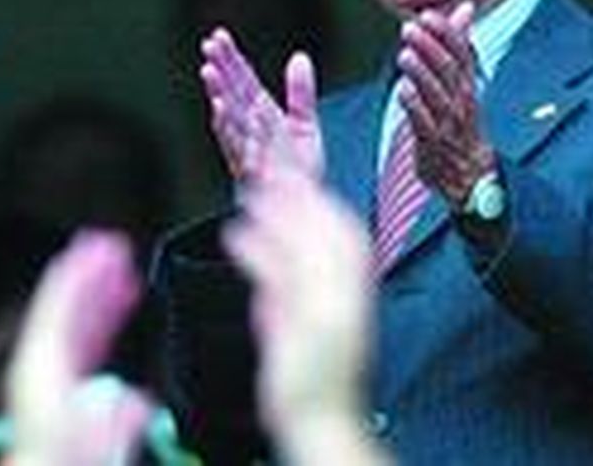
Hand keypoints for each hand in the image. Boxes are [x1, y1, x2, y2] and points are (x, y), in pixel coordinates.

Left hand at [4, 230, 152, 465]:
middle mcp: (43, 364)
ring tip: (124, 274)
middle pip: (68, 308)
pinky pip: (85, 343)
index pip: (58, 304)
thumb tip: (135, 398)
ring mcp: (53, 375)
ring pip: (78, 323)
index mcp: (41, 364)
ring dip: (102, 296)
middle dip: (93, 276)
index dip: (78, 272)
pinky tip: (119, 313)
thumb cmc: (55, 459)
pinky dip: (103, 322)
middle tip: (114, 248)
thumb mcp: (90, 441)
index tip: (95, 245)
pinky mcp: (63, 387)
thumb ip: (115, 416)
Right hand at [199, 28, 325, 190]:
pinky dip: (230, 128)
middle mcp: (248, 131)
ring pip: (229, 118)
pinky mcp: (250, 170)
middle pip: (232, 95)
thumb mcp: (305, 125)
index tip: (218, 36)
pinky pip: (238, 144)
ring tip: (209, 72)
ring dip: (218, 94)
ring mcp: (246, 150)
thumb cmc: (299, 170)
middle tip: (208, 46)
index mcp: (260, 116)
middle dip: (220, 70)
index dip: (232, 59)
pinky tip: (222, 109)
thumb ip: (301, 93)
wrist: (304, 210)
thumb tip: (299, 57)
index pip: (243, 82)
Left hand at [223, 168, 376, 464]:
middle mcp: (349, 303)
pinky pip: (282, 282)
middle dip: (303, 199)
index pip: (348, 239)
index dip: (323, 204)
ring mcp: (330, 317)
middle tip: (271, 170)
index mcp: (356, 300)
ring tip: (248, 195)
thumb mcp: (300, 332)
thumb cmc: (313, 383)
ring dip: (278, 217)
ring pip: (308, 251)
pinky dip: (259, 253)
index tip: (298, 176)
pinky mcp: (307, 332)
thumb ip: (283, 304)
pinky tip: (236, 235)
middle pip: (332, 235)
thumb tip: (263, 281)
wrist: (321, 423)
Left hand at [396, 0, 493, 200]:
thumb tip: (464, 7)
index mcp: (468, 85)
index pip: (462, 54)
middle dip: (430, 49)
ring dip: (420, 74)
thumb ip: (459, 44)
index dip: (446, 33)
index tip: (428, 15)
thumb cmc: (461, 121)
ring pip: (436, 95)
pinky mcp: (432, 144)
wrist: (470, 176)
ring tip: (404, 55)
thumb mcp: (462, 81)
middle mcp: (461, 102)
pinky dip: (414, 106)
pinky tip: (402, 89)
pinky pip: (424, 123)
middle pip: (448, 71)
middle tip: (409, 29)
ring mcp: (447, 124)